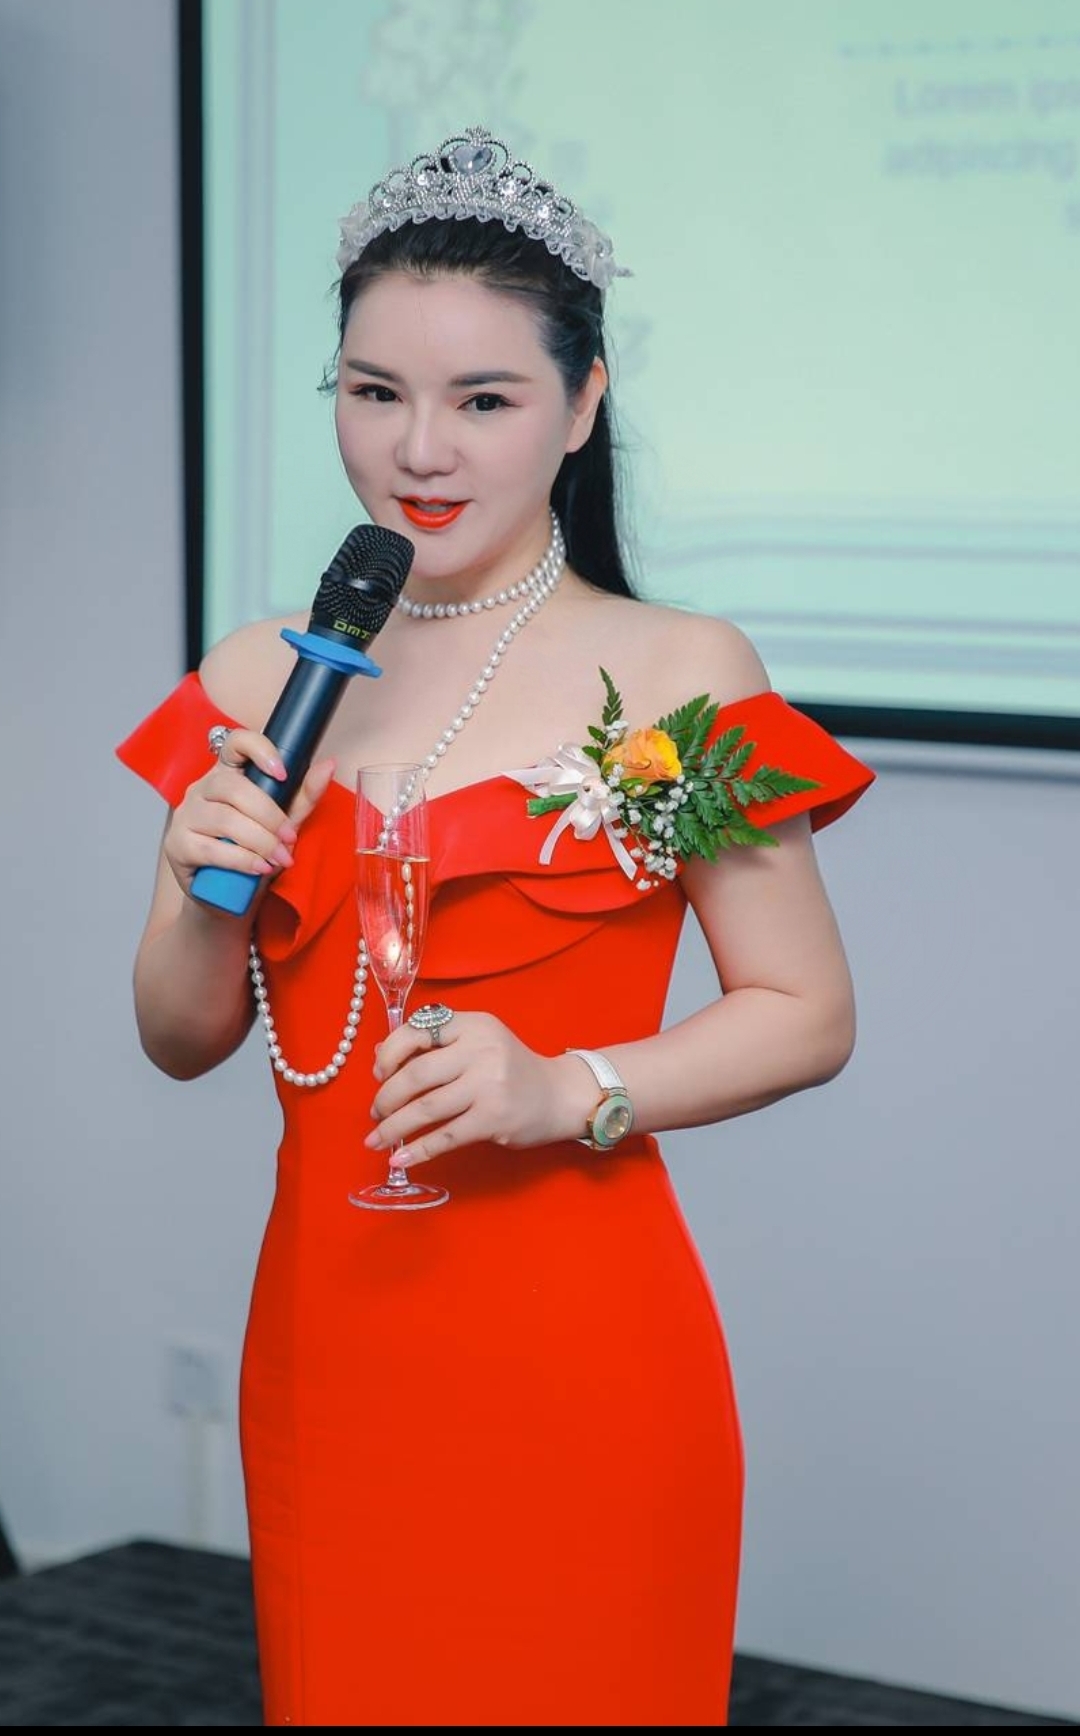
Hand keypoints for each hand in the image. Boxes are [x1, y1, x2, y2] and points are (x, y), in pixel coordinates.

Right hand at [163, 727, 336, 899]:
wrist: (227, 899)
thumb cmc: (253, 855)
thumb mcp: (283, 824)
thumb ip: (303, 796)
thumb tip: (327, 766)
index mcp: (227, 775)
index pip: (235, 742)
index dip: (259, 749)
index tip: (282, 773)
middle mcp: (202, 789)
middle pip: (233, 787)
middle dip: (269, 815)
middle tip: (290, 838)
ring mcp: (186, 816)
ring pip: (224, 819)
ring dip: (260, 841)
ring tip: (279, 858)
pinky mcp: (177, 845)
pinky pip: (210, 848)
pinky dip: (241, 859)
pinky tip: (259, 868)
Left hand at [366, 1011, 580, 1167]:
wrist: (558, 1095)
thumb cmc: (510, 1069)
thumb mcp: (477, 1043)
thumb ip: (435, 1046)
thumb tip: (380, 1057)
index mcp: (473, 1024)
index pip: (417, 1031)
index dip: (389, 1054)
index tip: (379, 1073)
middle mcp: (481, 1050)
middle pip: (416, 1074)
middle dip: (386, 1097)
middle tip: (377, 1112)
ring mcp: (489, 1085)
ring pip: (425, 1108)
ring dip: (393, 1126)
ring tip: (376, 1138)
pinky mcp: (494, 1118)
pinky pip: (445, 1136)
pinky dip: (417, 1150)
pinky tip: (399, 1158)